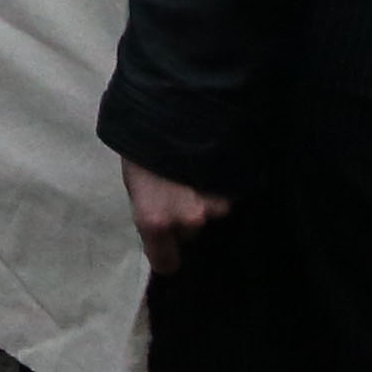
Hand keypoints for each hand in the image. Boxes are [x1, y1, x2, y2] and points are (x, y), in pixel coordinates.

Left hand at [122, 157, 230, 274]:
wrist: (170, 108)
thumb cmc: (141, 146)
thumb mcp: (135, 184)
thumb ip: (151, 213)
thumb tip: (160, 231)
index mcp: (156, 221)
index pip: (167, 263)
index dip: (165, 256)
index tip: (166, 250)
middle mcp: (190, 220)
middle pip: (191, 234)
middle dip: (185, 219)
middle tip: (176, 192)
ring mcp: (217, 205)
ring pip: (211, 214)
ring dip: (204, 200)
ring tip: (192, 175)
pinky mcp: (236, 189)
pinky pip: (227, 197)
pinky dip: (219, 187)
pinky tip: (209, 169)